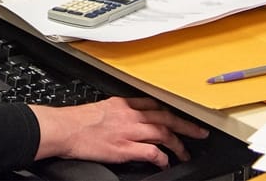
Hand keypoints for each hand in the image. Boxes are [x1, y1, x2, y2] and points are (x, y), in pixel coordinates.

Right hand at [30, 97, 208, 168]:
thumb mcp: (100, 107)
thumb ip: (116, 111)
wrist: (65, 129)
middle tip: (200, 132)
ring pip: (163, 133)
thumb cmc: (77, 121)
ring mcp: (129, 131)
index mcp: (123, 104)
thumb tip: (123, 118)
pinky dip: (161, 158)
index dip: (169, 111)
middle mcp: (130, 115)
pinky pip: (151, 152)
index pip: (153, 104)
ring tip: (185, 153)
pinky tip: (165, 163)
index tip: (178, 117)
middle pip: (165, 117)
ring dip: (178, 144)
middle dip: (185, 125)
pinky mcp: (125, 148)